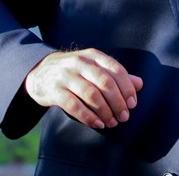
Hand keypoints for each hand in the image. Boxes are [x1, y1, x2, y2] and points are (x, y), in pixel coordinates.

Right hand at [23, 48, 142, 129]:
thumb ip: (116, 75)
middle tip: (124, 117)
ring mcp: (65, 76)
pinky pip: (74, 105)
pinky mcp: (54, 90)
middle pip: (105, 82)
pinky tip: (97, 124)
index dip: (127, 87)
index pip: (115, 69)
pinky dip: (88, 117)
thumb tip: (139, 83)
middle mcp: (79, 63)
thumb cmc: (74, 72)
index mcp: (93, 55)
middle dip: (118, 102)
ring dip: (105, 111)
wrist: (39, 72)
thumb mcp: (94, 68)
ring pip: (91, 94)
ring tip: (111, 123)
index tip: (132, 103)